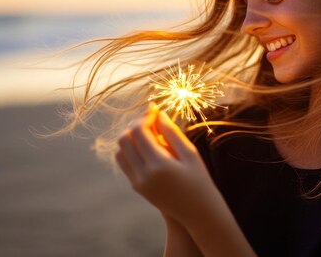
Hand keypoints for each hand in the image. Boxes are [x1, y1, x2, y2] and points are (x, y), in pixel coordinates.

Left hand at [115, 103, 220, 225]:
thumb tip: (157, 113)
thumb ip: (172, 132)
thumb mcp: (190, 153)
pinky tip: (146, 146)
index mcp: (159, 165)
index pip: (139, 131)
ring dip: (131, 138)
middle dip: (136, 125)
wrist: (197, 213)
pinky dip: (130, 150)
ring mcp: (138, 182)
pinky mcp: (137, 187)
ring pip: (120, 150)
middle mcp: (144, 175)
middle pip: (124, 139)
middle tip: (152, 119)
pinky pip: (124, 162)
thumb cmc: (200, 181)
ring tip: (150, 132)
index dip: (145, 116)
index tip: (155, 108)